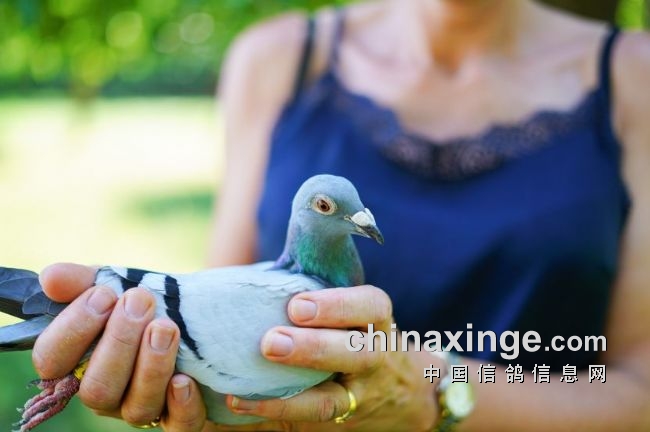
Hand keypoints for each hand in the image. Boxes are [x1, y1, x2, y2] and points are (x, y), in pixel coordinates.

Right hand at [31, 263, 200, 427]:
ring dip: (151, 366)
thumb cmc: (148, 306)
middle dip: (118, 342)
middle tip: (140, 301)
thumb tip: (50, 277)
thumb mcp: (119, 286)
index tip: (103, 294)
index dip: (73, 329)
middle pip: (97, 390)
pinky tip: (185, 379)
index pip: (52, 361)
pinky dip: (182, 404)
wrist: (202, 321)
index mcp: (80, 364)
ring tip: (166, 328)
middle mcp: (109, 393)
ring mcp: (144, 408)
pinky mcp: (183, 418)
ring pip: (137, 408)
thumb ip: (84, 282)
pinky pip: (179, 425)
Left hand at [165, 285, 439, 431]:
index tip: (297, 305)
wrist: (406, 392)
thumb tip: (259, 270)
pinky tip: (240, 404)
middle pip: (356, 353)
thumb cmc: (362, 334)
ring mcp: (362, 395)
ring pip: (333, 400)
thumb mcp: (358, 311)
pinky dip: (274, 414)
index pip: (371, 306)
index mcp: (377, 321)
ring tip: (242, 390)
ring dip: (288, 396)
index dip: (336, 305)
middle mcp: (376, 358)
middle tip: (270, 341)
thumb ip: (321, 291)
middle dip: (313, 348)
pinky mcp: (343, 422)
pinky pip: (310, 423)